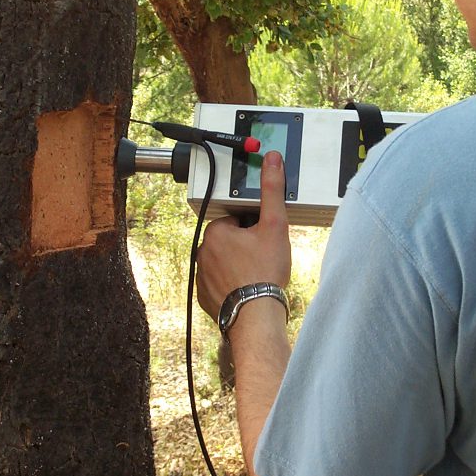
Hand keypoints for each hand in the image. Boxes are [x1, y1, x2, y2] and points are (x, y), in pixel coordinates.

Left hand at [196, 151, 291, 320]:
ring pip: (223, 261)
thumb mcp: (274, 225)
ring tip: (255, 275)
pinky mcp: (204, 295)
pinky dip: (230, 284)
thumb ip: (272, 190)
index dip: (254, 228)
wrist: (256, 315)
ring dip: (237, 264)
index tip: (264, 241)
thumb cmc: (265, 271)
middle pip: (229, 240)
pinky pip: (217, 282)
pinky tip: (245, 289)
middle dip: (245, 246)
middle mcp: (203, 251)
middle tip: (263, 259)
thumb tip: (272, 160)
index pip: (237, 220)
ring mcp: (201, 275)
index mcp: (216, 231)